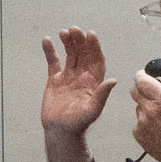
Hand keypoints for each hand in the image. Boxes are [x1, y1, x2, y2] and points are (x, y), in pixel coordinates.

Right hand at [41, 28, 117, 161]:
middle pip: (83, 53)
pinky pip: (53, 62)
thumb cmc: (78, 123)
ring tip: (63, 32)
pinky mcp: (55, 80)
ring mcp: (69, 77)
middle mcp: (82, 76)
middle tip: (74, 30)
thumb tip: (113, 80)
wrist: (61, 131)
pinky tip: (47, 41)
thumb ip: (102, 95)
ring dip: (68, 42)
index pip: (96, 59)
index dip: (94, 46)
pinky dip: (50, 51)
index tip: (90, 34)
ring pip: (70, 54)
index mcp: (93, 81)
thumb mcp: (93, 110)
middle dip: (80, 40)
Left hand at [130, 61, 160, 161]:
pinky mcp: (137, 133)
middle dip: (142, 88)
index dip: (141, 75)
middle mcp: (149, 110)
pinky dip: (145, 121)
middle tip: (153, 92)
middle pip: (134, 91)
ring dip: (145, 105)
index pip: (141, 80)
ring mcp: (141, 122)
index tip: (145, 75)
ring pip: (137, 106)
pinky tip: (158, 127)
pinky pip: (138, 121)